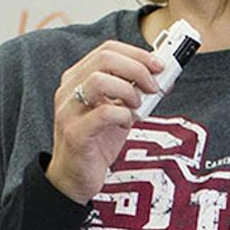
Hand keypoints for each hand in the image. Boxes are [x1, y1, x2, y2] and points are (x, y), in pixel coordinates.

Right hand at [47, 42, 169, 204]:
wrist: (74, 179)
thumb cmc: (96, 144)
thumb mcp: (117, 112)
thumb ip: (132, 94)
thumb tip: (160, 78)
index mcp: (78, 79)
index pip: (107, 50)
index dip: (137, 53)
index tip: (158, 65)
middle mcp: (69, 90)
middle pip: (105, 59)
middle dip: (138, 68)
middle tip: (154, 86)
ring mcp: (69, 110)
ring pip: (100, 80)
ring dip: (128, 91)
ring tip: (137, 107)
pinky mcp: (75, 133)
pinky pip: (104, 112)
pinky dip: (124, 115)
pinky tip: (127, 123)